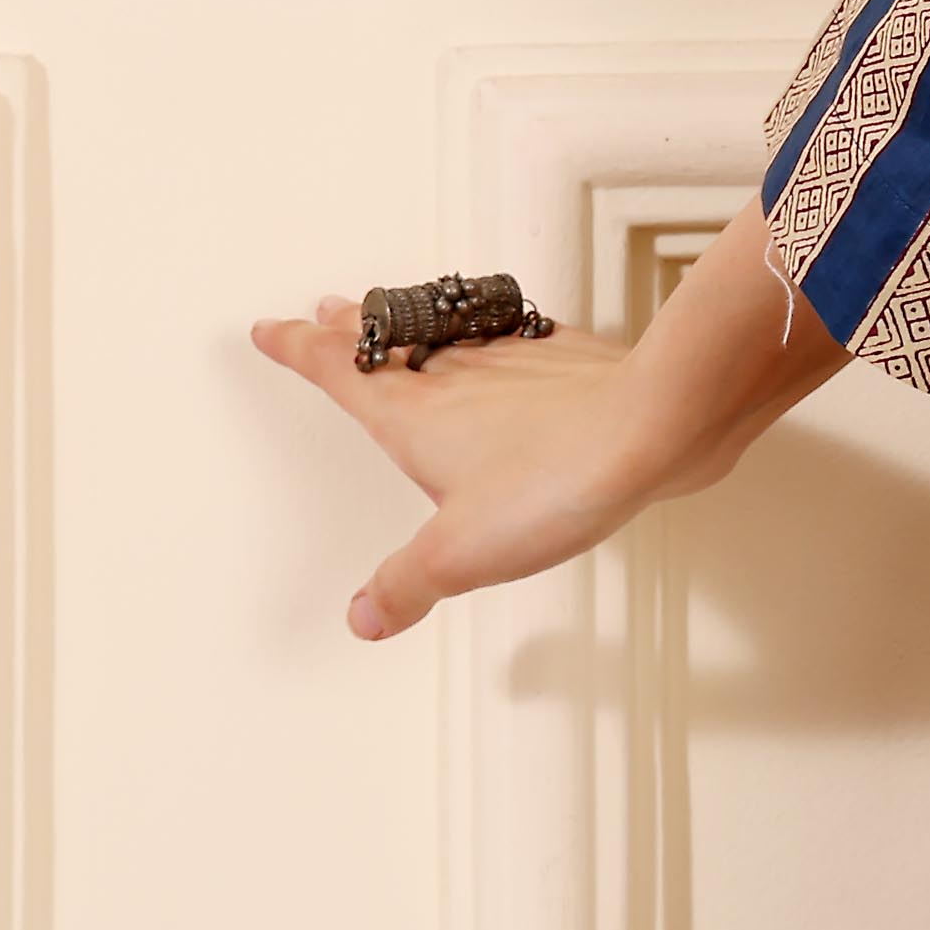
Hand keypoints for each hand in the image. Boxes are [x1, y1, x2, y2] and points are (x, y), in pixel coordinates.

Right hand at [250, 296, 662, 640]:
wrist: (657, 423)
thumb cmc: (557, 478)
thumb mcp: (460, 554)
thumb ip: (405, 586)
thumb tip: (365, 615)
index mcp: (413, 414)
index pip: (340, 371)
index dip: (299, 349)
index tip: (272, 330)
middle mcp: (457, 375)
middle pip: (390, 342)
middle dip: (352, 330)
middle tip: (326, 314)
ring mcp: (514, 360)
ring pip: (447, 336)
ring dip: (415, 330)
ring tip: (398, 327)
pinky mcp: (567, 362)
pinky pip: (511, 339)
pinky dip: (488, 339)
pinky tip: (504, 347)